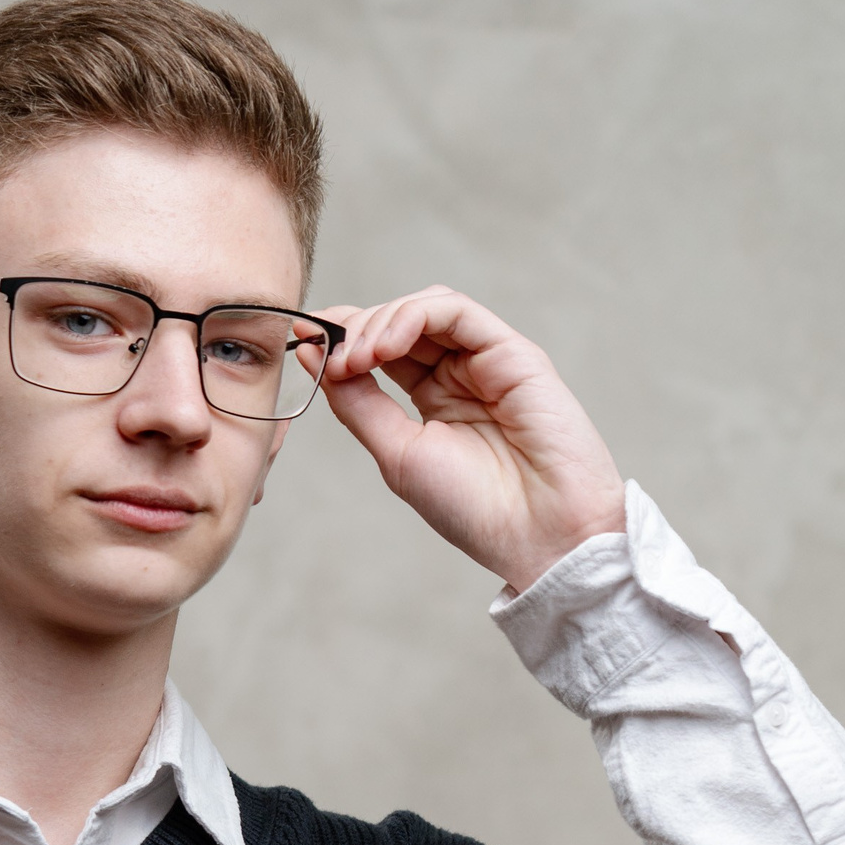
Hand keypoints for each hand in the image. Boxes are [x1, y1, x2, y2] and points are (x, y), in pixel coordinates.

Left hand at [317, 286, 624, 592]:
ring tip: (357, 357)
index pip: (382, 351)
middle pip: (399, 323)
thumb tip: (316, 358)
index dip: (342, 340)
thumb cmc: (475, 508)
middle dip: (355, 329)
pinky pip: (457, 311)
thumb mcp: (398, 454)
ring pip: (425, 309)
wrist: (540, 535)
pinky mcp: (512, 352)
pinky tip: (388, 345)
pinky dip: (415, 316)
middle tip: (328, 355)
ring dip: (381, 322)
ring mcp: (487, 361)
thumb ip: (358, 404)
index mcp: (433, 401)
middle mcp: (460, 375)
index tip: (303, 343)